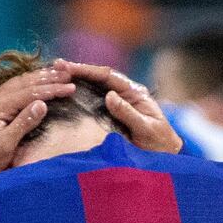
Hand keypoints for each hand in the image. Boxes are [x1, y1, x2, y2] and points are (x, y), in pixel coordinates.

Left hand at [0, 67, 75, 176]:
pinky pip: (10, 91)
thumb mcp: (5, 146)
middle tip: (67, 73)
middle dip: (47, 77)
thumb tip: (42, 104)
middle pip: (23, 83)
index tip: (71, 87)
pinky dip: (26, 85)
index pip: (30, 92)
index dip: (52, 89)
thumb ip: (23, 124)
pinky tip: (32, 85)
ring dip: (36, 78)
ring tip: (54, 73)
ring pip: (16, 84)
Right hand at [53, 59, 182, 154]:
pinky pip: (94, 102)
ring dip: (76, 82)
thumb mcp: (145, 128)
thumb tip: (109, 96)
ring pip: (94, 88)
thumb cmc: (159, 142)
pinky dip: (80, 96)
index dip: (88, 71)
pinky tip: (66, 94)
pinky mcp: (112, 115)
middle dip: (78, 71)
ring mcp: (118, 104)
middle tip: (56, 66)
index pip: (107, 77)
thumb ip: (128, 113)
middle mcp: (125, 94)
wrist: (166, 156)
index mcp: (134, 92)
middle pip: (98, 78)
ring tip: (56, 76)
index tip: (69, 68)